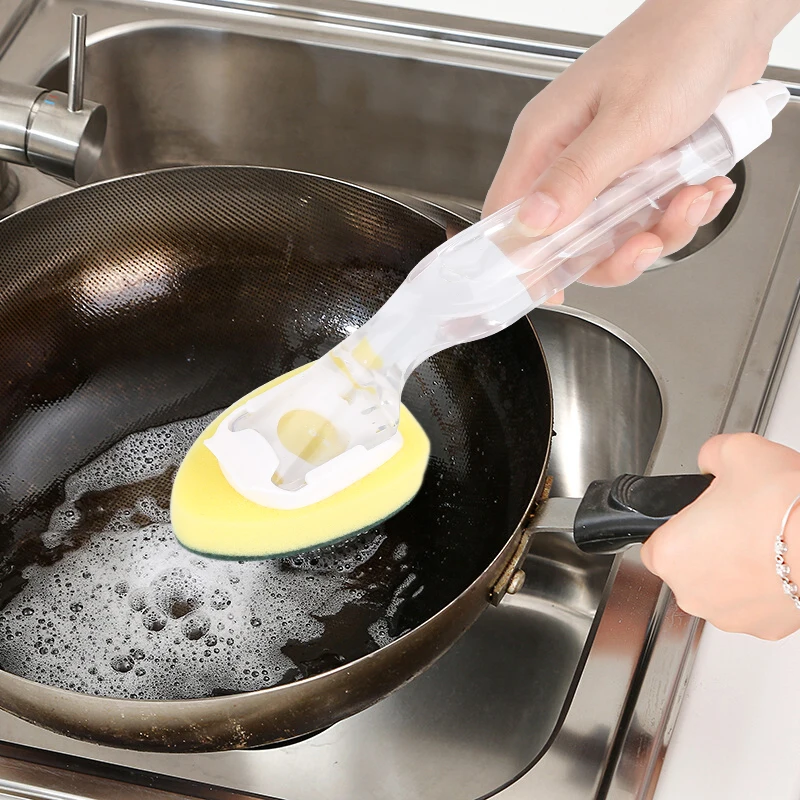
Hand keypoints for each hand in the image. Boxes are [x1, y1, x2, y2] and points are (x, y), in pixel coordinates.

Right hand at [484, 0, 780, 300]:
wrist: (731, 17)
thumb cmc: (675, 48)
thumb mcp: (626, 122)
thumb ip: (577, 177)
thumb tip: (533, 223)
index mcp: (544, 141)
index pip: (508, 215)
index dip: (521, 260)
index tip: (549, 289)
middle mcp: (568, 158)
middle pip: (567, 239)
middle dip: (612, 254)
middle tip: (644, 245)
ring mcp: (606, 167)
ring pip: (614, 234)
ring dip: (659, 231)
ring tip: (691, 199)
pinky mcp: (639, 170)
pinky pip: (649, 216)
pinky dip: (680, 213)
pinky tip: (702, 188)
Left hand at [640, 433, 799, 639]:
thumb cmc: (783, 506)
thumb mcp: (734, 451)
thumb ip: (708, 456)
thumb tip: (710, 460)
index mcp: (670, 553)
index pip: (655, 541)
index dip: (679, 524)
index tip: (699, 516)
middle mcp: (692, 592)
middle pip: (687, 566)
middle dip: (707, 546)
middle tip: (734, 522)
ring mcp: (729, 615)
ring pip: (720, 589)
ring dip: (734, 569)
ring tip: (760, 540)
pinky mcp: (764, 628)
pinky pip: (753, 604)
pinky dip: (762, 587)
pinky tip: (777, 562)